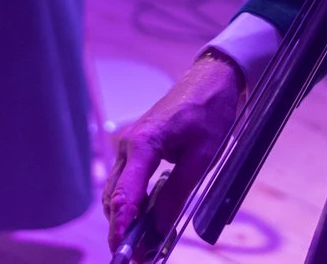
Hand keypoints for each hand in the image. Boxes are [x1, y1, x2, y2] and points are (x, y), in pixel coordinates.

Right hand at [103, 51, 242, 258]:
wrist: (210, 80)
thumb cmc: (209, 111)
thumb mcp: (203, 155)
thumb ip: (179, 191)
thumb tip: (160, 226)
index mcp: (144, 143)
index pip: (125, 193)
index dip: (122, 225)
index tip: (122, 250)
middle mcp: (129, 145)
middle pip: (115, 197)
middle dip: (122, 228)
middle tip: (139, 256)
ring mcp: (130, 146)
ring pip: (118, 191)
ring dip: (127, 218)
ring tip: (144, 244)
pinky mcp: (137, 148)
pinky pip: (127, 181)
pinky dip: (133, 203)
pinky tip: (147, 219)